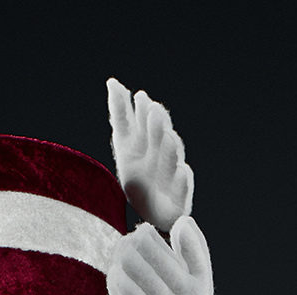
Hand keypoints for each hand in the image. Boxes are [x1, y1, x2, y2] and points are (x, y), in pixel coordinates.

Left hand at [106, 78, 193, 232]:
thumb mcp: (125, 143)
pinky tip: (182, 172)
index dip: (144, 111)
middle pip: (160, 138)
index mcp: (149, 142)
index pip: (147, 123)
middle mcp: (163, 156)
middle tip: (153, 109)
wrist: (150, 212)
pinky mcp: (179, 200)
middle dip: (157, 126)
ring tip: (167, 137)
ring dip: (170, 149)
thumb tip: (112, 81)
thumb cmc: (138, 174)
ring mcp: (172, 177)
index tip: (140, 97)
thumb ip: (121, 113)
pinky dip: (183, 181)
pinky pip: (183, 189)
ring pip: (172, 160)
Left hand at [107, 215, 213, 294]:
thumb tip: (181, 221)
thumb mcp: (201, 278)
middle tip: (123, 245)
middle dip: (128, 254)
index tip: (140, 231)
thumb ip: (194, 248)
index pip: (165, 259)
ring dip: (118, 277)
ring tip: (116, 267)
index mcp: (196, 291)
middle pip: (144, 275)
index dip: (147, 240)